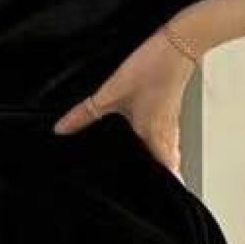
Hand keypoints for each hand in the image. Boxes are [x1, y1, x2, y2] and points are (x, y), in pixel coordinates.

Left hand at [51, 26, 198, 179]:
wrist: (182, 41)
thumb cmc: (155, 67)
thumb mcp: (111, 93)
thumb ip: (85, 113)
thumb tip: (62, 129)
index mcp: (153, 137)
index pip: (161, 174)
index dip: (158, 188)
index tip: (150, 202)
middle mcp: (165, 134)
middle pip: (167, 167)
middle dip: (160, 180)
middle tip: (148, 193)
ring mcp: (170, 122)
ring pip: (169, 153)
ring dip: (162, 164)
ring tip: (151, 173)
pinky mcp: (170, 109)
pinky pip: (167, 136)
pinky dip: (161, 146)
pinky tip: (148, 140)